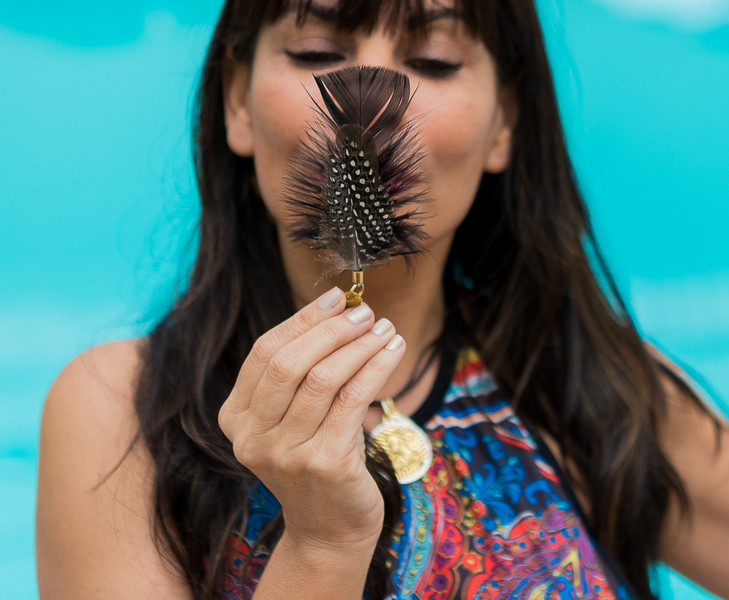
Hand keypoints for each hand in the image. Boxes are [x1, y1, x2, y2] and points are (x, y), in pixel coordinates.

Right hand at [218, 288, 406, 551]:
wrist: (329, 530)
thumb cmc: (316, 461)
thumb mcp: (292, 420)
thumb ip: (299, 374)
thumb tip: (338, 310)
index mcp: (234, 419)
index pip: (265, 353)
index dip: (303, 319)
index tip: (337, 297)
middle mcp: (252, 437)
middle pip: (289, 362)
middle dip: (332, 329)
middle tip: (366, 312)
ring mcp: (285, 453)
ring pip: (324, 378)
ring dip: (360, 345)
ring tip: (386, 329)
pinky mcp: (324, 463)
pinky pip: (353, 399)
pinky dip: (376, 367)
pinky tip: (394, 351)